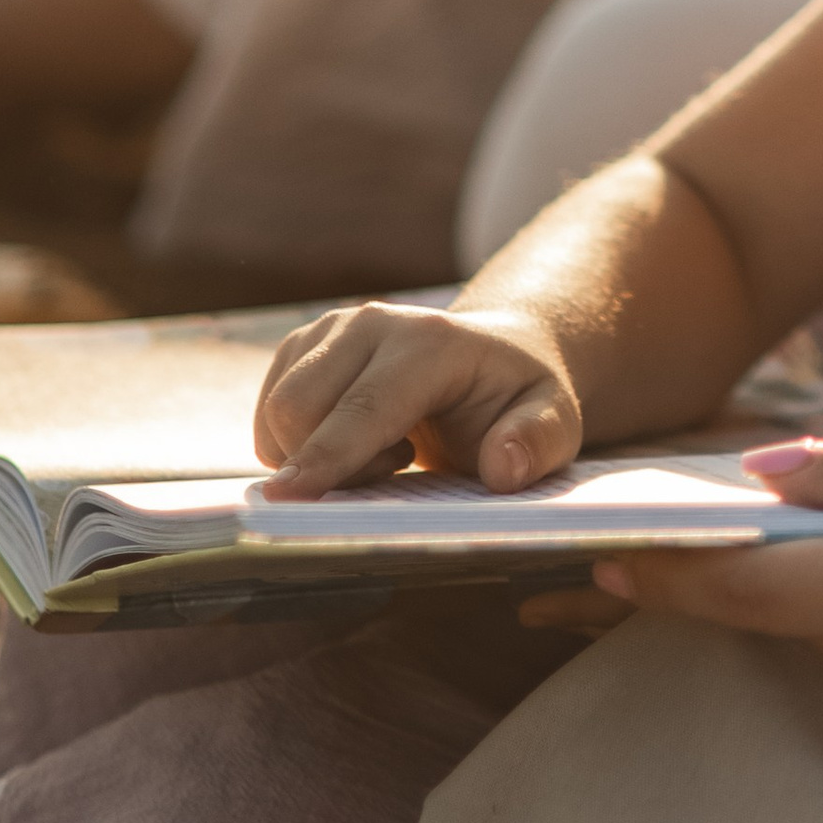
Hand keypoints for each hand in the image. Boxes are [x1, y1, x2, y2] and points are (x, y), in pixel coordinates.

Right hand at [254, 299, 584, 496]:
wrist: (493, 358)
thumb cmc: (518, 400)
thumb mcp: (554, 421)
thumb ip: (537, 442)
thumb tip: (503, 468)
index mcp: (432, 342)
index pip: (365, 407)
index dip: (326, 456)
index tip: (285, 500)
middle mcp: (372, 322)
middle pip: (300, 410)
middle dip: (327, 467)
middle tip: (396, 469)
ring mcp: (331, 327)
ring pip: (276, 412)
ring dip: (312, 457)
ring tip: (385, 453)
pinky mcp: (303, 345)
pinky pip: (268, 414)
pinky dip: (296, 445)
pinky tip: (354, 439)